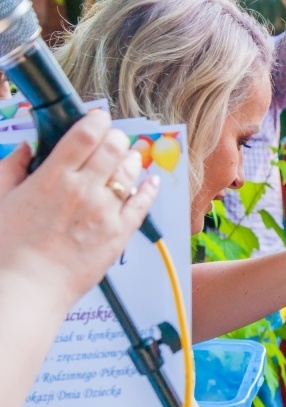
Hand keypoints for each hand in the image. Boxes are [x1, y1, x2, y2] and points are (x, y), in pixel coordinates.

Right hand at [0, 111, 157, 305]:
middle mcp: (84, 191)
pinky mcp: (120, 234)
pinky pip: (143, 204)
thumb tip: (27, 147)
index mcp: (53, 178)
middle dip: (115, 137)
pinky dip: (149, 188)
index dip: (97, 120)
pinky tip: (150, 179)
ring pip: (130, 172)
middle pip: (114, 148)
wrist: (26, 288)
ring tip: (128, 156)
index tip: (98, 118)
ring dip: (131, 158)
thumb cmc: (7, 247)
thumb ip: (12, 168)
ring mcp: (106, 213)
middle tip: (112, 139)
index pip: (85, 135)